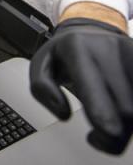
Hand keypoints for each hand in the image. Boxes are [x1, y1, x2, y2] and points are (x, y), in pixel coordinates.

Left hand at [30, 18, 132, 153]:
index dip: (103, 116)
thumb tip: (63, 112)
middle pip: (124, 107)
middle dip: (114, 132)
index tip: (106, 133)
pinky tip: (124, 112)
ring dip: (129, 124)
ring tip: (112, 122)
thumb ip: (41, 88)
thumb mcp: (41, 64)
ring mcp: (130, 52)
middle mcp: (107, 48)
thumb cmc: (64, 52)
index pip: (95, 87)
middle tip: (100, 137)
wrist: (89, 28)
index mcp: (76, 48)